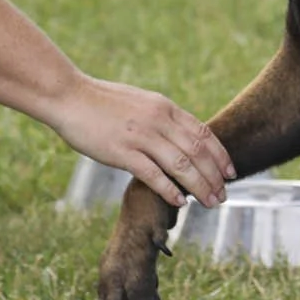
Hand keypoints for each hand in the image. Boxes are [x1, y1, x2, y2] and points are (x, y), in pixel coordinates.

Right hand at [49, 78, 232, 208]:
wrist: (70, 96)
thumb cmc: (101, 102)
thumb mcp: (140, 103)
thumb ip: (161, 118)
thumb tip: (180, 136)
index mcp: (164, 107)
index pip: (203, 132)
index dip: (220, 155)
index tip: (230, 173)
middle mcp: (158, 119)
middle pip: (197, 151)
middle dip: (214, 176)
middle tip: (224, 196)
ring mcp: (141, 135)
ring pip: (181, 165)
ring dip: (200, 186)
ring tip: (210, 202)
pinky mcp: (122, 151)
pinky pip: (153, 174)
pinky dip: (170, 189)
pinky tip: (180, 202)